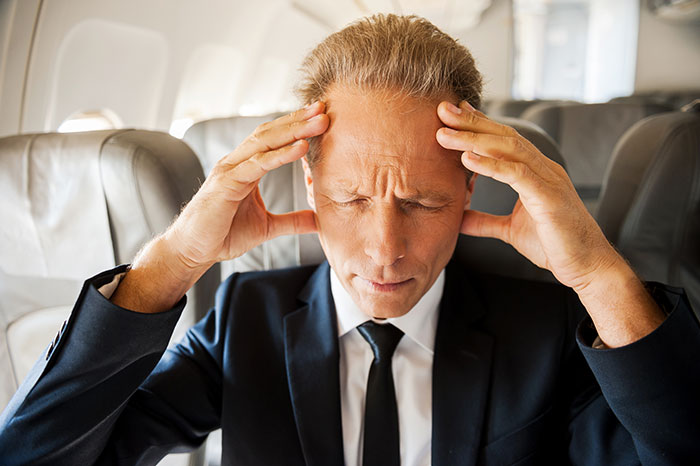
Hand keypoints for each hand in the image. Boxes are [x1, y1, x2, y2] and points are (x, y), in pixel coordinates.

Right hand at [167, 102, 329, 274]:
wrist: (192, 251)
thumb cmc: (222, 235)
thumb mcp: (267, 228)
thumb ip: (292, 221)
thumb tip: (318, 221)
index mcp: (245, 168)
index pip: (274, 139)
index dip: (296, 126)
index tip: (321, 117)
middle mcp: (237, 163)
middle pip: (271, 133)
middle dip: (298, 120)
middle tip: (324, 108)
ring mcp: (230, 170)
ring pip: (265, 142)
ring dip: (294, 130)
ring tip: (319, 122)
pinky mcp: (226, 183)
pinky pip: (258, 164)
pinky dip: (281, 154)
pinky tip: (301, 147)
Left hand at [434, 100, 620, 291]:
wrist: (588, 266)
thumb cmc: (556, 245)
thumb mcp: (509, 230)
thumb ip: (484, 221)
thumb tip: (458, 220)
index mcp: (536, 172)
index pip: (503, 140)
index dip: (478, 124)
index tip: (452, 114)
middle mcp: (543, 169)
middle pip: (503, 136)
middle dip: (471, 122)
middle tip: (442, 109)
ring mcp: (548, 179)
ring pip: (508, 149)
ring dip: (474, 139)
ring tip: (445, 134)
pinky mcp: (549, 196)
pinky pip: (517, 174)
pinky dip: (491, 164)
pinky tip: (467, 159)